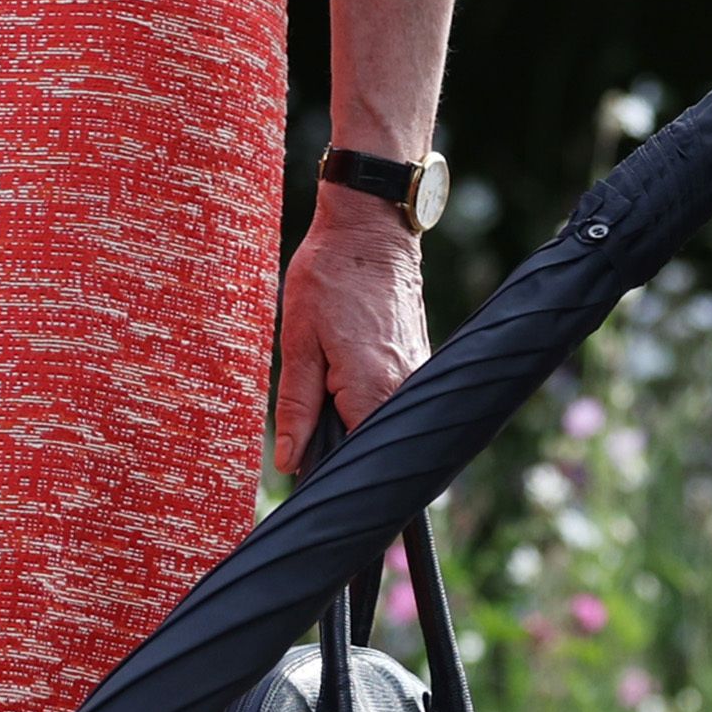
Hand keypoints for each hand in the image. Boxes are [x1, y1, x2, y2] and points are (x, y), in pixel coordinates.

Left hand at [275, 187, 429, 452]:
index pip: (358, 459)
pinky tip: (348, 382)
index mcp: (371, 390)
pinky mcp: (420, 361)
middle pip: (374, 443)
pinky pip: (395, 399)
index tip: (313, 482)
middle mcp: (404, 388)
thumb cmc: (328, 278)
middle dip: (345, 451)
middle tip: (310, 445)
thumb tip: (290, 461)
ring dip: (356, 423)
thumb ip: (295, 407)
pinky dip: (370, 401)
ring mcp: (418, 375)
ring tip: (328, 404)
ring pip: (385, 422)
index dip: (334, 474)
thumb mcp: (297, 342)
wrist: (371, 229)